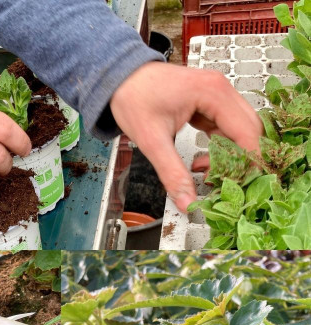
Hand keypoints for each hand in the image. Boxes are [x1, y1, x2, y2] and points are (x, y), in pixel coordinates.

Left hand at [110, 62, 262, 211]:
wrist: (118, 79)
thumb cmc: (133, 98)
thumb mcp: (152, 141)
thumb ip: (172, 173)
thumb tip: (186, 202)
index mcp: (213, 93)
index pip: (247, 133)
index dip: (249, 162)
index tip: (243, 186)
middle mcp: (221, 91)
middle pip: (248, 132)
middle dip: (238, 161)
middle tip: (220, 183)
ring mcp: (216, 96)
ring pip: (237, 132)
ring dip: (226, 157)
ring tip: (203, 173)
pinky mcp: (208, 104)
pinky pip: (223, 129)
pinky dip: (217, 148)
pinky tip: (200, 162)